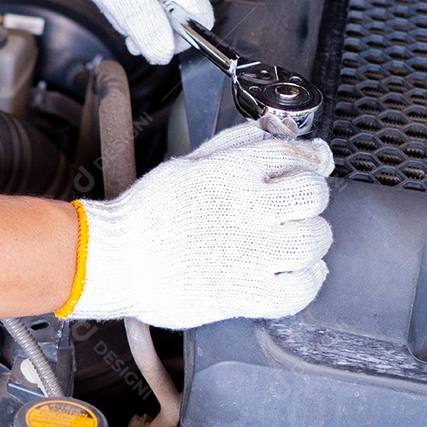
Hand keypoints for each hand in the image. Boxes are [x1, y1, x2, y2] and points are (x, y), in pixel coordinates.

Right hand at [67, 124, 334, 328]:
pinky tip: (296, 274)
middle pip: (312, 196)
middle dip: (310, 199)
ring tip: (293, 242)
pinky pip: (300, 289)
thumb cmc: (145, 215)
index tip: (311, 166)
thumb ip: (233, 146)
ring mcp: (249, 254)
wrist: (113, 260)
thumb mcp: (187, 164)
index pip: (293, 155)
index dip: (309, 159)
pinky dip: (307, 281)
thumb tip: (272, 132)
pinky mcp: (244, 293)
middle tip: (295, 208)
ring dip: (310, 239)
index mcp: (231, 174)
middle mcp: (246, 210)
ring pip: (313, 241)